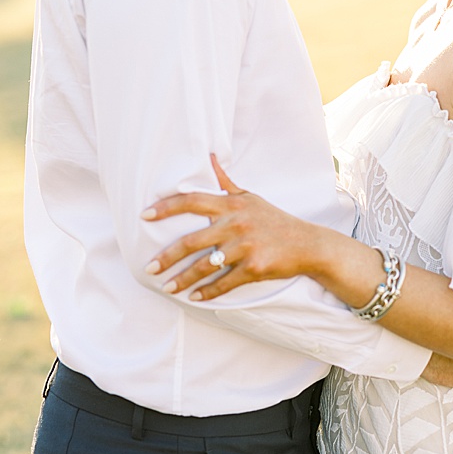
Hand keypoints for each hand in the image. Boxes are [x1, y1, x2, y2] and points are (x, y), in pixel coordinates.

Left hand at [144, 155, 337, 300]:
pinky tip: (194, 297)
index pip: (192, 200)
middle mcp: (236, 224)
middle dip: (167, 257)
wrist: (308, 244)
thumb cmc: (274, 220)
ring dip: (182, 279)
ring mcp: (245, 247)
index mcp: (232, 205)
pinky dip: (207, 292)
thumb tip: (209, 156)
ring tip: (167, 287)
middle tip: (149, 267)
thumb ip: (225, 182)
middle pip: (191, 242)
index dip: (166, 207)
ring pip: (204, 267)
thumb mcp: (250, 198)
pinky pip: (224, 283)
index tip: (145, 216)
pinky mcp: (254, 268)